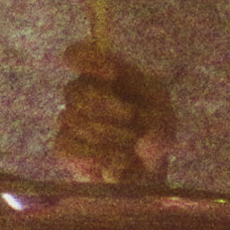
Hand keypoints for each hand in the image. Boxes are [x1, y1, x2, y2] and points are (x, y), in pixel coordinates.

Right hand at [53, 41, 175, 184]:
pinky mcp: (65, 147)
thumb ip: (156, 113)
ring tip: (132, 148)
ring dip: (106, 134)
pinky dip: (95, 155)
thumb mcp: (165, 120)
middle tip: (131, 117)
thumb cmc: (154, 137)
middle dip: (105, 104)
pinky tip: (117, 162)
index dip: (87, 58)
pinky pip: (67, 145)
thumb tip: (135, 121)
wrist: (146, 176)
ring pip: (71, 118)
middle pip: (75, 89)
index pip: (77, 54)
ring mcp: (70, 120)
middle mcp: (84, 94)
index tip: (111, 73)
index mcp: (106, 77)